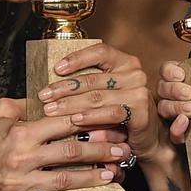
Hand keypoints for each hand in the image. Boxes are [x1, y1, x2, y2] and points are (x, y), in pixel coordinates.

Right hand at [0, 98, 131, 190]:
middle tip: (122, 149)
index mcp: (21, 131)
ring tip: (113, 175)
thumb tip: (48, 94)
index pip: (63, 122)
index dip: (90, 120)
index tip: (110, 119)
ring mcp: (19, 184)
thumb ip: (24, 102)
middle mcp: (22, 157)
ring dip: (91, 180)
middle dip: (99, 151)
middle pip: (70, 153)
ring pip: (63, 182)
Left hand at [37, 43, 162, 160]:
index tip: (56, 68)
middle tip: (44, 97)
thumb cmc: (120, 113)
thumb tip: (52, 87)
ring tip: (51, 111)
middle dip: (64, 89)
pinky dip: (91, 117)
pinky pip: (110, 113)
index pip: (99, 52)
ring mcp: (139, 92)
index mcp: (126, 62)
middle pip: (93, 78)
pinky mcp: (141, 112)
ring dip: (71, 105)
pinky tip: (75, 120)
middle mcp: (135, 74)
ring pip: (98, 97)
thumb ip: (88, 86)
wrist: (146, 138)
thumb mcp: (106, 93)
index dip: (77, 58)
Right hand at [157, 61, 190, 143]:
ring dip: (175, 107)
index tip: (181, 75)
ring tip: (190, 109)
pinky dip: (177, 128)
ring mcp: (173, 116)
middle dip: (174, 89)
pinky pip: (173, 134)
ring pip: (163, 108)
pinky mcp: (178, 136)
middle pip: (162, 88)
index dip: (170, 71)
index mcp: (180, 81)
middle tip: (189, 93)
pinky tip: (184, 122)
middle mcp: (172, 97)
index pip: (166, 71)